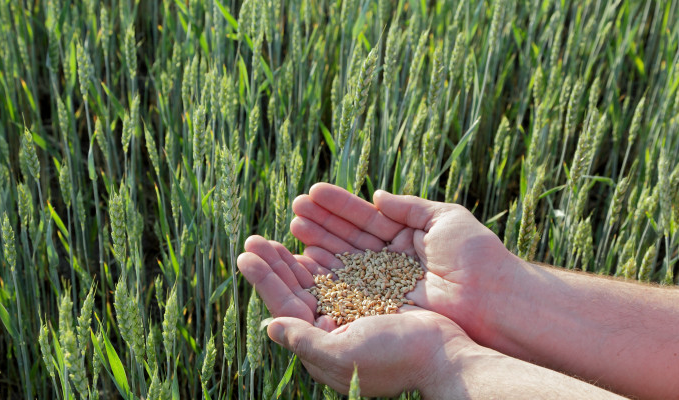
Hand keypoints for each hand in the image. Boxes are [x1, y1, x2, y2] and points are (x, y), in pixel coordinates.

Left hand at [237, 235, 476, 396]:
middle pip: (297, 289)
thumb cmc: (396, 360)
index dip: (265, 280)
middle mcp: (334, 327)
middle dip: (276, 263)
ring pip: (319, 277)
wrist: (446, 357)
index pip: (285, 306)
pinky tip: (317, 241)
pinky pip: (344, 271)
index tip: (246, 255)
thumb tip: (269, 325)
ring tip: (284, 229)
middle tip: (254, 239)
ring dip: (299, 254)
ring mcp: (353, 311)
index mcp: (322, 344)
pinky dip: (330, 254)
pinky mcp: (374, 297)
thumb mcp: (344, 354)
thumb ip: (305, 341)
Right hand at [291, 183, 514, 343]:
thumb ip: (409, 207)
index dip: (340, 206)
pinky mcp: (382, 304)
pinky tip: (306, 256)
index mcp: (407, 235)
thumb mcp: (444, 217)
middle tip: (295, 208)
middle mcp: (392, 258)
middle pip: (350, 237)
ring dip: (319, 243)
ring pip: (345, 259)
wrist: (492, 296)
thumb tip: (378, 196)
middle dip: (322, 223)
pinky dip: (328, 272)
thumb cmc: (475, 253)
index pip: (366, 217)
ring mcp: (385, 281)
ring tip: (293, 225)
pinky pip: (350, 286)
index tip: (313, 193)